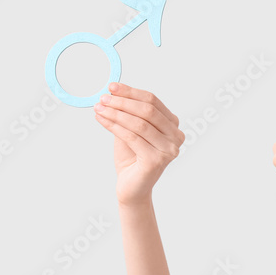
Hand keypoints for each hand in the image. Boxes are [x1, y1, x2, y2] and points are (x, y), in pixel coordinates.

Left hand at [94, 83, 184, 206]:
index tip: (112, 87)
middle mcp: (176, 136)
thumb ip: (128, 113)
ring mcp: (169, 149)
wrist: (131, 188)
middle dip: (123, 101)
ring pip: (139, 123)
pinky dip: (114, 126)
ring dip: (116, 113)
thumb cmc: (131, 158)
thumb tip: (113, 92)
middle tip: (103, 97)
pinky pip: (132, 137)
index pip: (153, 101)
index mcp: (173, 125)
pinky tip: (102, 120)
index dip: (131, 92)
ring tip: (99, 108)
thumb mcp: (130, 130)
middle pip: (148, 110)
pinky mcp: (157, 161)